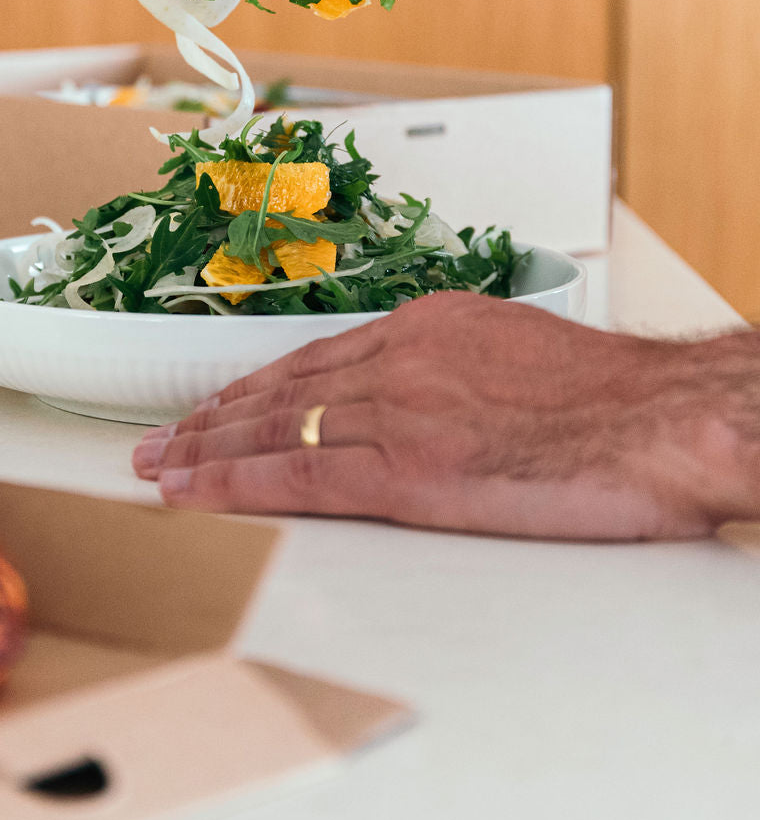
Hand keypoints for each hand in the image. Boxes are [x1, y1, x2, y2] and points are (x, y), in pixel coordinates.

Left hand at [132, 293, 759, 540]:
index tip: (219, 406)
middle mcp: (401, 358)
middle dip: (214, 416)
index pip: (318, 357)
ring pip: (275, 429)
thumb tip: (436, 398)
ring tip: (159, 467)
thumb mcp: (520, 351)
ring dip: (208, 450)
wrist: (660, 421)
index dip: (258, 387)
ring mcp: (398, 411)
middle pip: (282, 387)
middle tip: (161, 438)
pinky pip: (298, 477)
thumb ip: (460, 369)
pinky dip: (236, 485)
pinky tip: (197, 493)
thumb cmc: (612, 399)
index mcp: (430, 326)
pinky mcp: (406, 469)